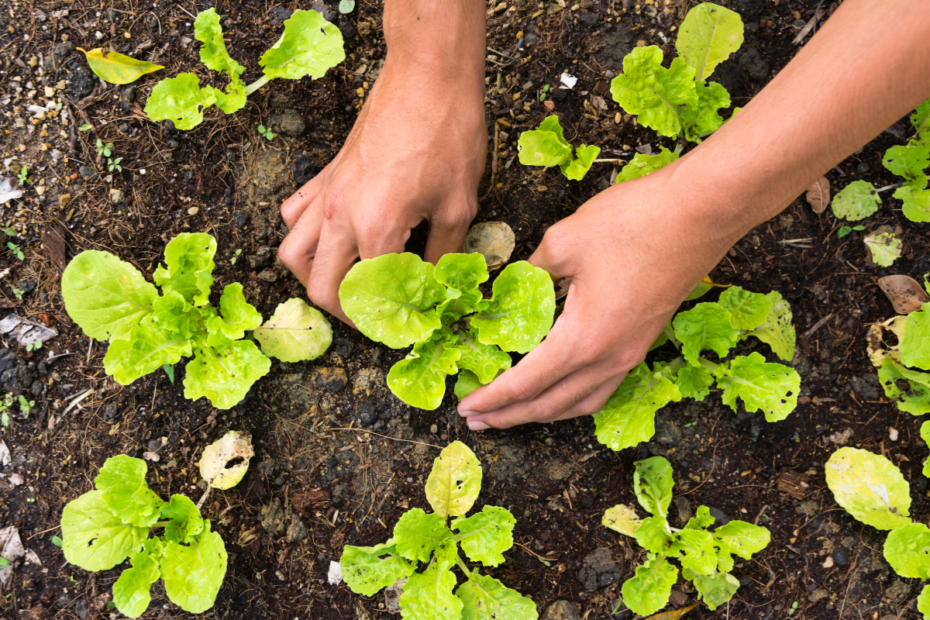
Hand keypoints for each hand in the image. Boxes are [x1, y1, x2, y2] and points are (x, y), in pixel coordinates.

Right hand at [278, 52, 485, 322]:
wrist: (427, 77)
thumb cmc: (448, 135)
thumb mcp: (459, 205)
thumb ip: (443, 255)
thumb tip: (436, 287)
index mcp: (376, 229)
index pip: (369, 296)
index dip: (388, 320)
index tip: (406, 326)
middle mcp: (340, 216)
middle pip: (321, 287)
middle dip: (346, 313)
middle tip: (374, 317)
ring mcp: (327, 194)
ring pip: (293, 254)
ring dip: (314, 279)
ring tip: (346, 285)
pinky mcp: (326, 175)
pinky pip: (296, 215)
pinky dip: (305, 236)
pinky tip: (333, 240)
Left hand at [457, 160, 738, 429]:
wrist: (702, 212)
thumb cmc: (635, 222)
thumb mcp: (564, 240)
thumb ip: (531, 271)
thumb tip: (512, 284)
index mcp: (583, 339)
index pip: (526, 383)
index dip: (492, 398)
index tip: (465, 407)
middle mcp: (609, 358)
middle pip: (550, 404)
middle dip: (510, 415)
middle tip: (476, 419)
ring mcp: (631, 353)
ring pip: (580, 403)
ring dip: (542, 413)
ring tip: (513, 414)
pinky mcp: (644, 341)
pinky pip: (602, 388)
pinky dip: (573, 399)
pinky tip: (560, 390)